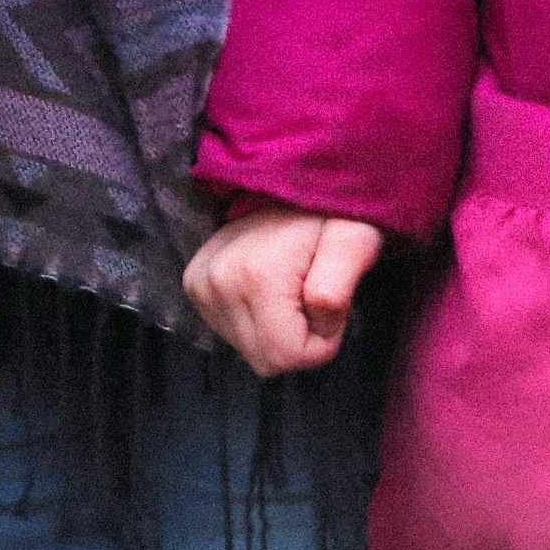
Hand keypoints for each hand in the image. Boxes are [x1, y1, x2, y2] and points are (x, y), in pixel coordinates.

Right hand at [184, 205, 384, 376]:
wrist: (290, 189)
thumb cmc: (332, 218)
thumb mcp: (354, 243)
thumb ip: (339, 286)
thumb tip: (318, 319)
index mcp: (255, 277)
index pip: (287, 357)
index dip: (322, 343)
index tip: (331, 308)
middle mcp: (217, 283)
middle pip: (267, 360)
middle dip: (301, 341)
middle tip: (313, 298)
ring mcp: (200, 285)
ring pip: (252, 351)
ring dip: (281, 332)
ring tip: (293, 291)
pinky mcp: (194, 286)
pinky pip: (235, 335)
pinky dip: (260, 324)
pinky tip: (271, 292)